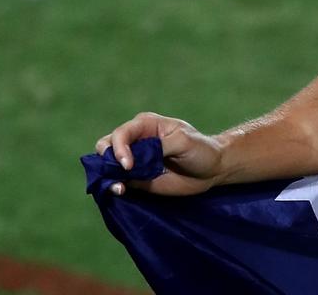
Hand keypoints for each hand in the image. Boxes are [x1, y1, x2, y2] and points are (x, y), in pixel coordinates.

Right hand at [94, 112, 224, 196]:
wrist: (212, 170)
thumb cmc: (200, 149)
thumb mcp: (183, 141)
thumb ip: (158, 147)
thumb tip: (135, 160)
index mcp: (145, 125)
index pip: (121, 134)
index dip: (120, 148)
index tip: (129, 165)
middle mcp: (135, 140)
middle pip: (106, 146)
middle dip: (106, 160)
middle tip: (121, 173)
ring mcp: (133, 160)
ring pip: (107, 165)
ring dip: (107, 175)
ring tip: (119, 188)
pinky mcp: (135, 178)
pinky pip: (116, 181)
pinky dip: (113, 186)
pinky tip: (120, 191)